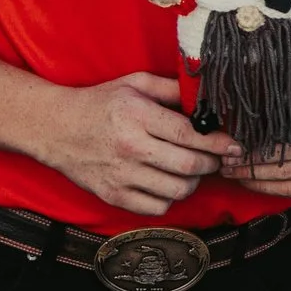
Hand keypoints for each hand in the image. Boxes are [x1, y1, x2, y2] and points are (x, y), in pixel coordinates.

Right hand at [36, 72, 239, 217]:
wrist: (55, 128)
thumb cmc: (100, 103)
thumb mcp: (135, 83)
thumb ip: (173, 89)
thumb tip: (209, 96)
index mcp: (137, 115)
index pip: (191, 135)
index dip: (220, 143)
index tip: (235, 145)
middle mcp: (130, 147)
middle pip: (190, 166)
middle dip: (212, 163)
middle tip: (216, 158)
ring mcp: (121, 175)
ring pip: (178, 190)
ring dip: (193, 182)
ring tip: (191, 169)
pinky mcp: (113, 195)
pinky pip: (157, 207)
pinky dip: (170, 198)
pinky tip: (166, 183)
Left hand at [220, 89, 290, 200]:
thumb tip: (251, 86)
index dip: (271, 117)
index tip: (242, 124)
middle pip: (285, 150)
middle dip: (249, 156)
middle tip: (225, 155)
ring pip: (284, 174)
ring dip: (251, 174)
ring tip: (229, 169)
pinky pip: (289, 191)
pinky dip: (264, 187)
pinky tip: (247, 181)